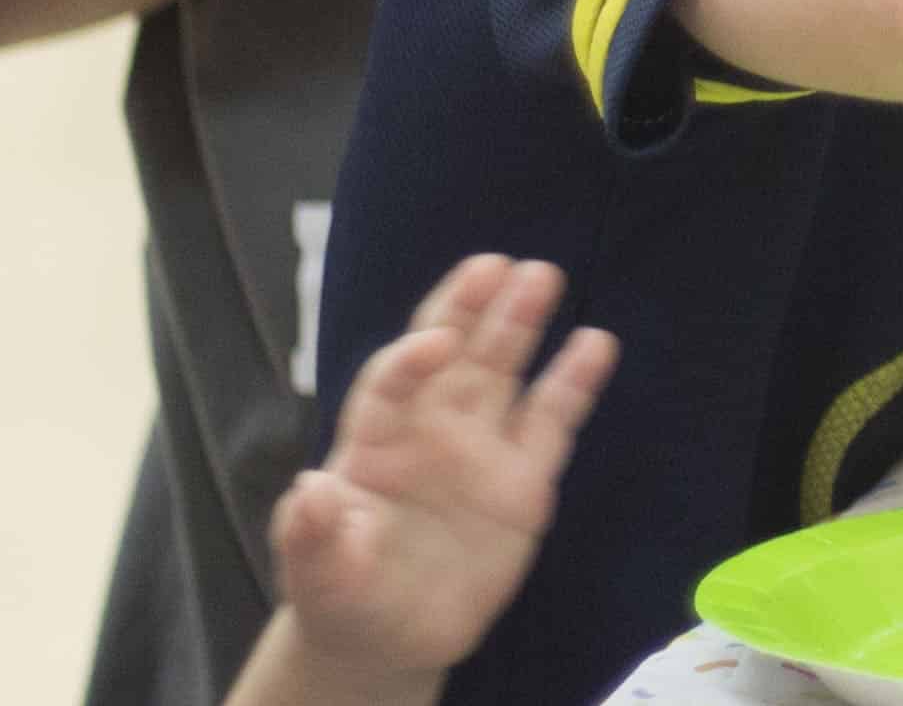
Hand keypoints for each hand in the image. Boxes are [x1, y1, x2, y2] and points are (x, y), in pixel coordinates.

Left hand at [269, 255, 614, 687]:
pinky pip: (552, 420)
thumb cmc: (341, 596)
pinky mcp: (525, 479)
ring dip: (520, 324)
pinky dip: (574, 381)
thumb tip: (308, 488)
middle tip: (497, 265)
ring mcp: (481, 449)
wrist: (392, 638)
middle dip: (471, 310)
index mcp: (374, 444)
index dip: (409, 359)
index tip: (435, 341)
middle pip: (453, 357)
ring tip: (542, 276)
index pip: (390, 385)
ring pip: (503, 371)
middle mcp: (430, 430)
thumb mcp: (315, 575)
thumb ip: (310, 535)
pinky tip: (594, 344)